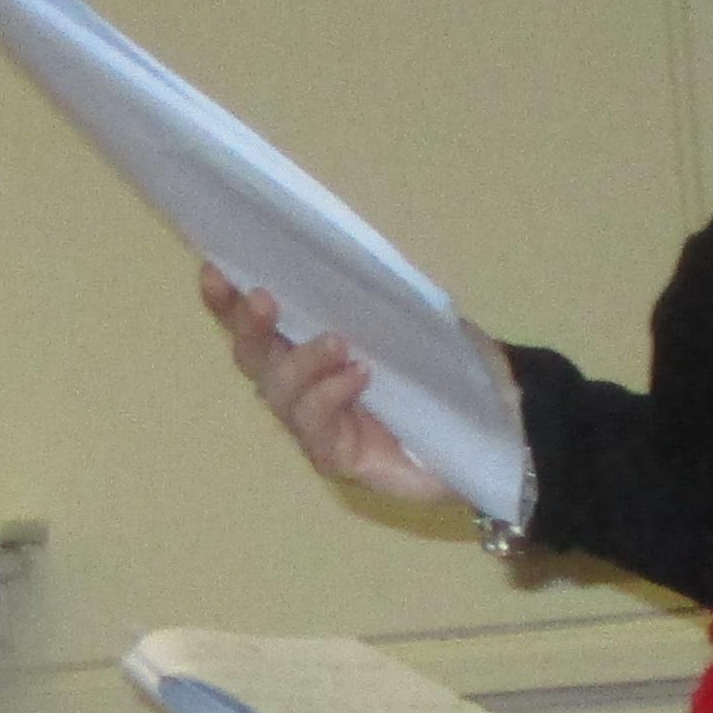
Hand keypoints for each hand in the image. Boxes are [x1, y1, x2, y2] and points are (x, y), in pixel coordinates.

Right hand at [200, 265, 459, 508]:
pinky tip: (358, 377)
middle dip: (250, 328)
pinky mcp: (336, 458)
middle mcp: (302, 387)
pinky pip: (316, 429)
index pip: (259, 323)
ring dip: (302, 363)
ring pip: (281, 394)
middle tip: (265, 300)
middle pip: (254, 359)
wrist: (497, 423)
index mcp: (310, 347)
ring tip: (338, 344)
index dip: (228, 302)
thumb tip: (343, 254)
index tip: (215, 271)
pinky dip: (331, 397)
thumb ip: (376, 292)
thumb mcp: (416, 315)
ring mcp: (316, 426)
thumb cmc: (450, 366)